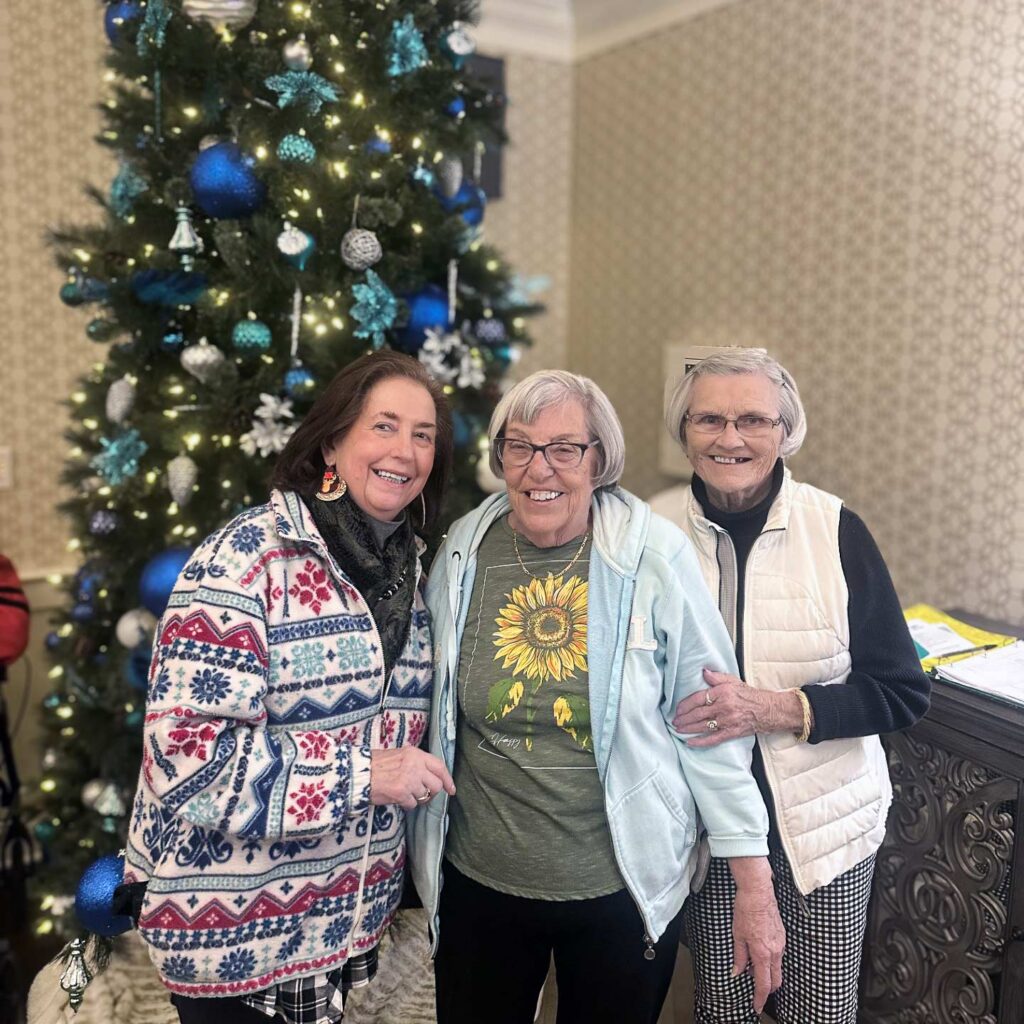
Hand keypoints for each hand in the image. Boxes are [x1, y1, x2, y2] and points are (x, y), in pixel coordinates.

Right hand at [370, 747, 455, 809]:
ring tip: (405, 795)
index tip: (451, 789)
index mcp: (415, 753)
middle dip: (431, 793)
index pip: (439, 766)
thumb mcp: (398, 755)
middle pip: (436, 784)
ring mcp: (409, 779)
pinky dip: (406, 805)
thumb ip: (414, 762)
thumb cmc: (375, 764)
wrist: (358, 773)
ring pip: (425, 796)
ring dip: (417, 799)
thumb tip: (429, 775)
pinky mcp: (401, 793)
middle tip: (422, 795)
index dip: (447, 779)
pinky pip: (412, 804)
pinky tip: (397, 799)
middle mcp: (415, 765)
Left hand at [673, 669, 799, 746]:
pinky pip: (714, 739)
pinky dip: (701, 742)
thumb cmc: (750, 695)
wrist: (769, 709)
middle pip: (698, 713)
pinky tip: (690, 742)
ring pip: (703, 726)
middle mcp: (724, 706)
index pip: (698, 698)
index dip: (685, 704)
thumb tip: (703, 672)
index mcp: (723, 692)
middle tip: (674, 721)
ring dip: (689, 728)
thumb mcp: (733, 681)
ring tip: (678, 729)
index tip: (678, 709)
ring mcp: (728, 721)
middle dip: (684, 718)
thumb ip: (717, 677)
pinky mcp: (733, 732)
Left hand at [730, 860, 784, 1012]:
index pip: (764, 984)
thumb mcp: (737, 935)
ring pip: (777, 967)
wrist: (758, 891)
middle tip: (755, 989)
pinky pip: (778, 955)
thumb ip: (739, 957)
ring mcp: (781, 943)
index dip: (760, 998)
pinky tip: (759, 951)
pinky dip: (770, 960)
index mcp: (763, 953)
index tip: (757, 1007)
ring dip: (767, 972)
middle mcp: (775, 951)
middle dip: (767, 988)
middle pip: (775, 980)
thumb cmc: (745, 910)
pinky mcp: (782, 936)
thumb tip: (737, 972)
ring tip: (752, 965)